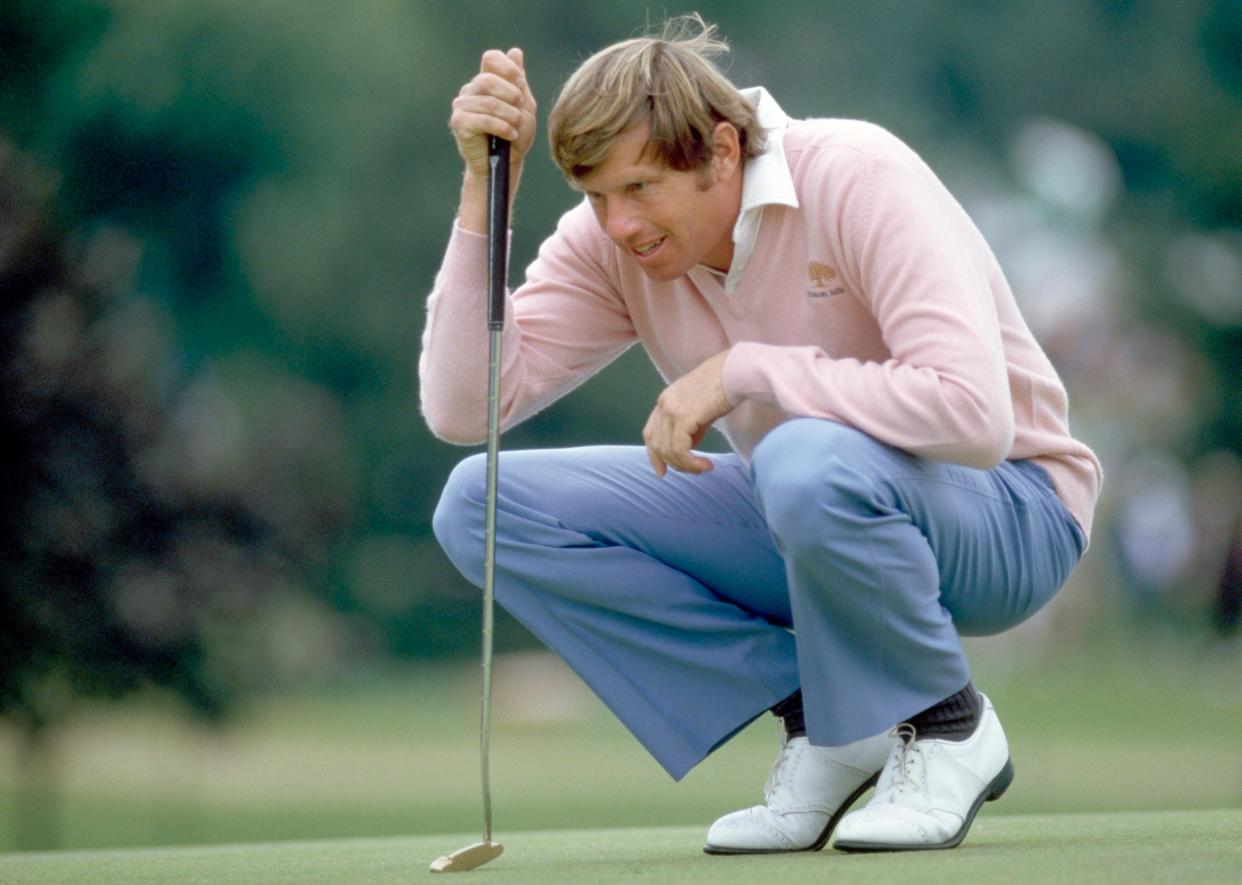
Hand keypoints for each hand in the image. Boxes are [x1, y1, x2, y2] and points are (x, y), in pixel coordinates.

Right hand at [450, 48, 537, 179]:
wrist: (506, 164)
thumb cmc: (514, 135)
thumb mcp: (523, 106)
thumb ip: (518, 81)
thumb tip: (515, 51)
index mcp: (486, 81)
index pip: (491, 58)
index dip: (507, 68)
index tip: (520, 84)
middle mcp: (471, 90)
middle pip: (488, 79)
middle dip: (510, 95)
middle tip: (519, 112)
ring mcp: (461, 105)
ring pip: (488, 101)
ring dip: (509, 115)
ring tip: (515, 128)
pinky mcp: (458, 123)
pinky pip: (482, 119)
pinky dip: (501, 127)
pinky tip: (509, 135)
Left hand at [642, 351, 733, 476]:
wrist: (736, 371)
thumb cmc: (724, 386)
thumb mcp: (701, 407)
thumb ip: (691, 426)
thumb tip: (690, 446)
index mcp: (665, 400)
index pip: (650, 433)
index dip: (654, 455)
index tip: (662, 472)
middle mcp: (663, 405)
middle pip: (657, 445)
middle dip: (674, 463)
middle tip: (694, 470)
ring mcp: (671, 410)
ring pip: (668, 450)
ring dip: (685, 466)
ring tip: (703, 468)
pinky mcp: (683, 416)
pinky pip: (680, 449)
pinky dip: (691, 463)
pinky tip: (705, 465)